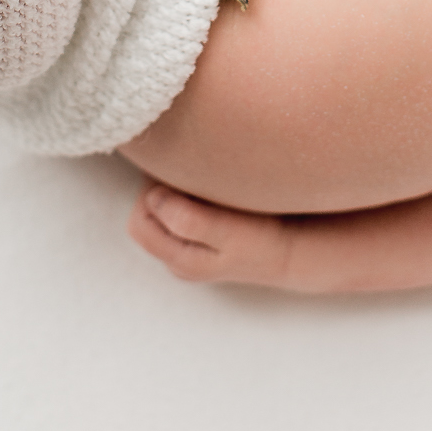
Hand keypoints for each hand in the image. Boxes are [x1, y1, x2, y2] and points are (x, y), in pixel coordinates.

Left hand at [128, 180, 295, 287]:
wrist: (291, 251)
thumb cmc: (261, 240)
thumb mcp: (228, 233)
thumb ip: (189, 220)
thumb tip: (153, 198)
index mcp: (179, 259)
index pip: (140, 220)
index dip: (152, 192)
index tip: (179, 175)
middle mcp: (176, 257)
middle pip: (145, 214)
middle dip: (158, 188)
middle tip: (187, 171)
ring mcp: (187, 247)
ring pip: (159, 211)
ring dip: (171, 189)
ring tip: (198, 178)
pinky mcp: (198, 236)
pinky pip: (175, 210)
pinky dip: (182, 194)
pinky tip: (204, 186)